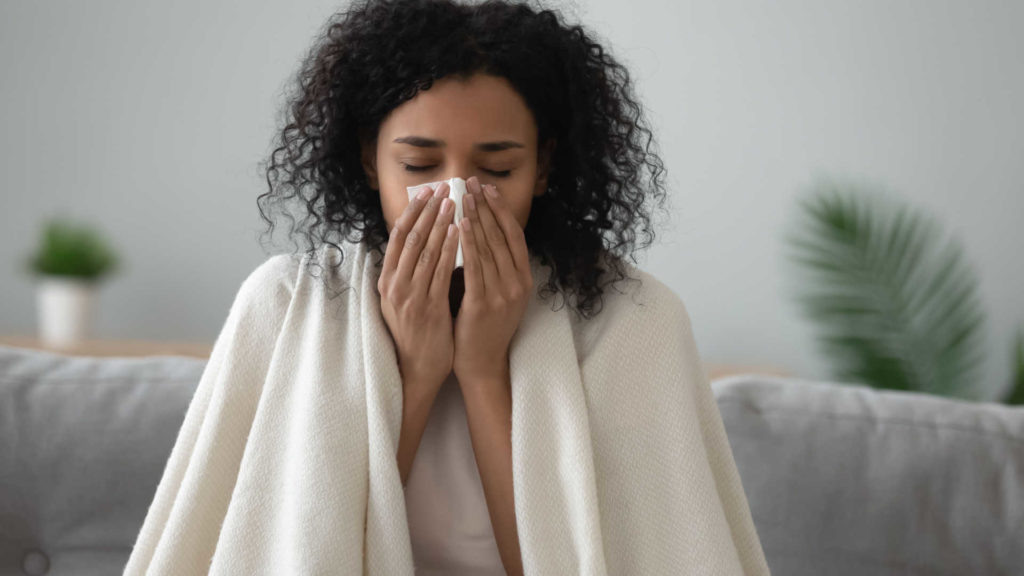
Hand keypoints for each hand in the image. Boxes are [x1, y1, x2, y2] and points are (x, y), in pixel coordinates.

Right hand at [378, 181, 460, 392]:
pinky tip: (460, 232)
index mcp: (386, 281)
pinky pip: (439, 272)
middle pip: (410, 237)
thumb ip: (409, 273)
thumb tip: (421, 241)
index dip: (412, 211)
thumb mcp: (403, 300)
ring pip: (424, 250)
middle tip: (443, 187)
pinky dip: (449, 249)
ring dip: (440, 223)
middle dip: (427, 210)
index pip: (397, 236)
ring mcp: (409, 296)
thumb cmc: (415, 333)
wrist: (415, 370)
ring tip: (454, 202)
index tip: (426, 191)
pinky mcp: (427, 308)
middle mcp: (394, 285)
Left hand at [453, 176, 532, 386]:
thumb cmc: (483, 326)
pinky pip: (475, 267)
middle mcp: (518, 284)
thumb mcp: (497, 292)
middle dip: (485, 207)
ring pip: (489, 247)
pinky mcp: (484, 304)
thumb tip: (476, 229)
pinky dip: (468, 243)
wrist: (482, 362)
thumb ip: (492, 265)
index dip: (501, 209)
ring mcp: (503, 294)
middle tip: (471, 183)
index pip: (514, 235)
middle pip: (501, 236)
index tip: (487, 188)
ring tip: (463, 196)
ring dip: (475, 218)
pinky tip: (459, 225)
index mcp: (523, 279)